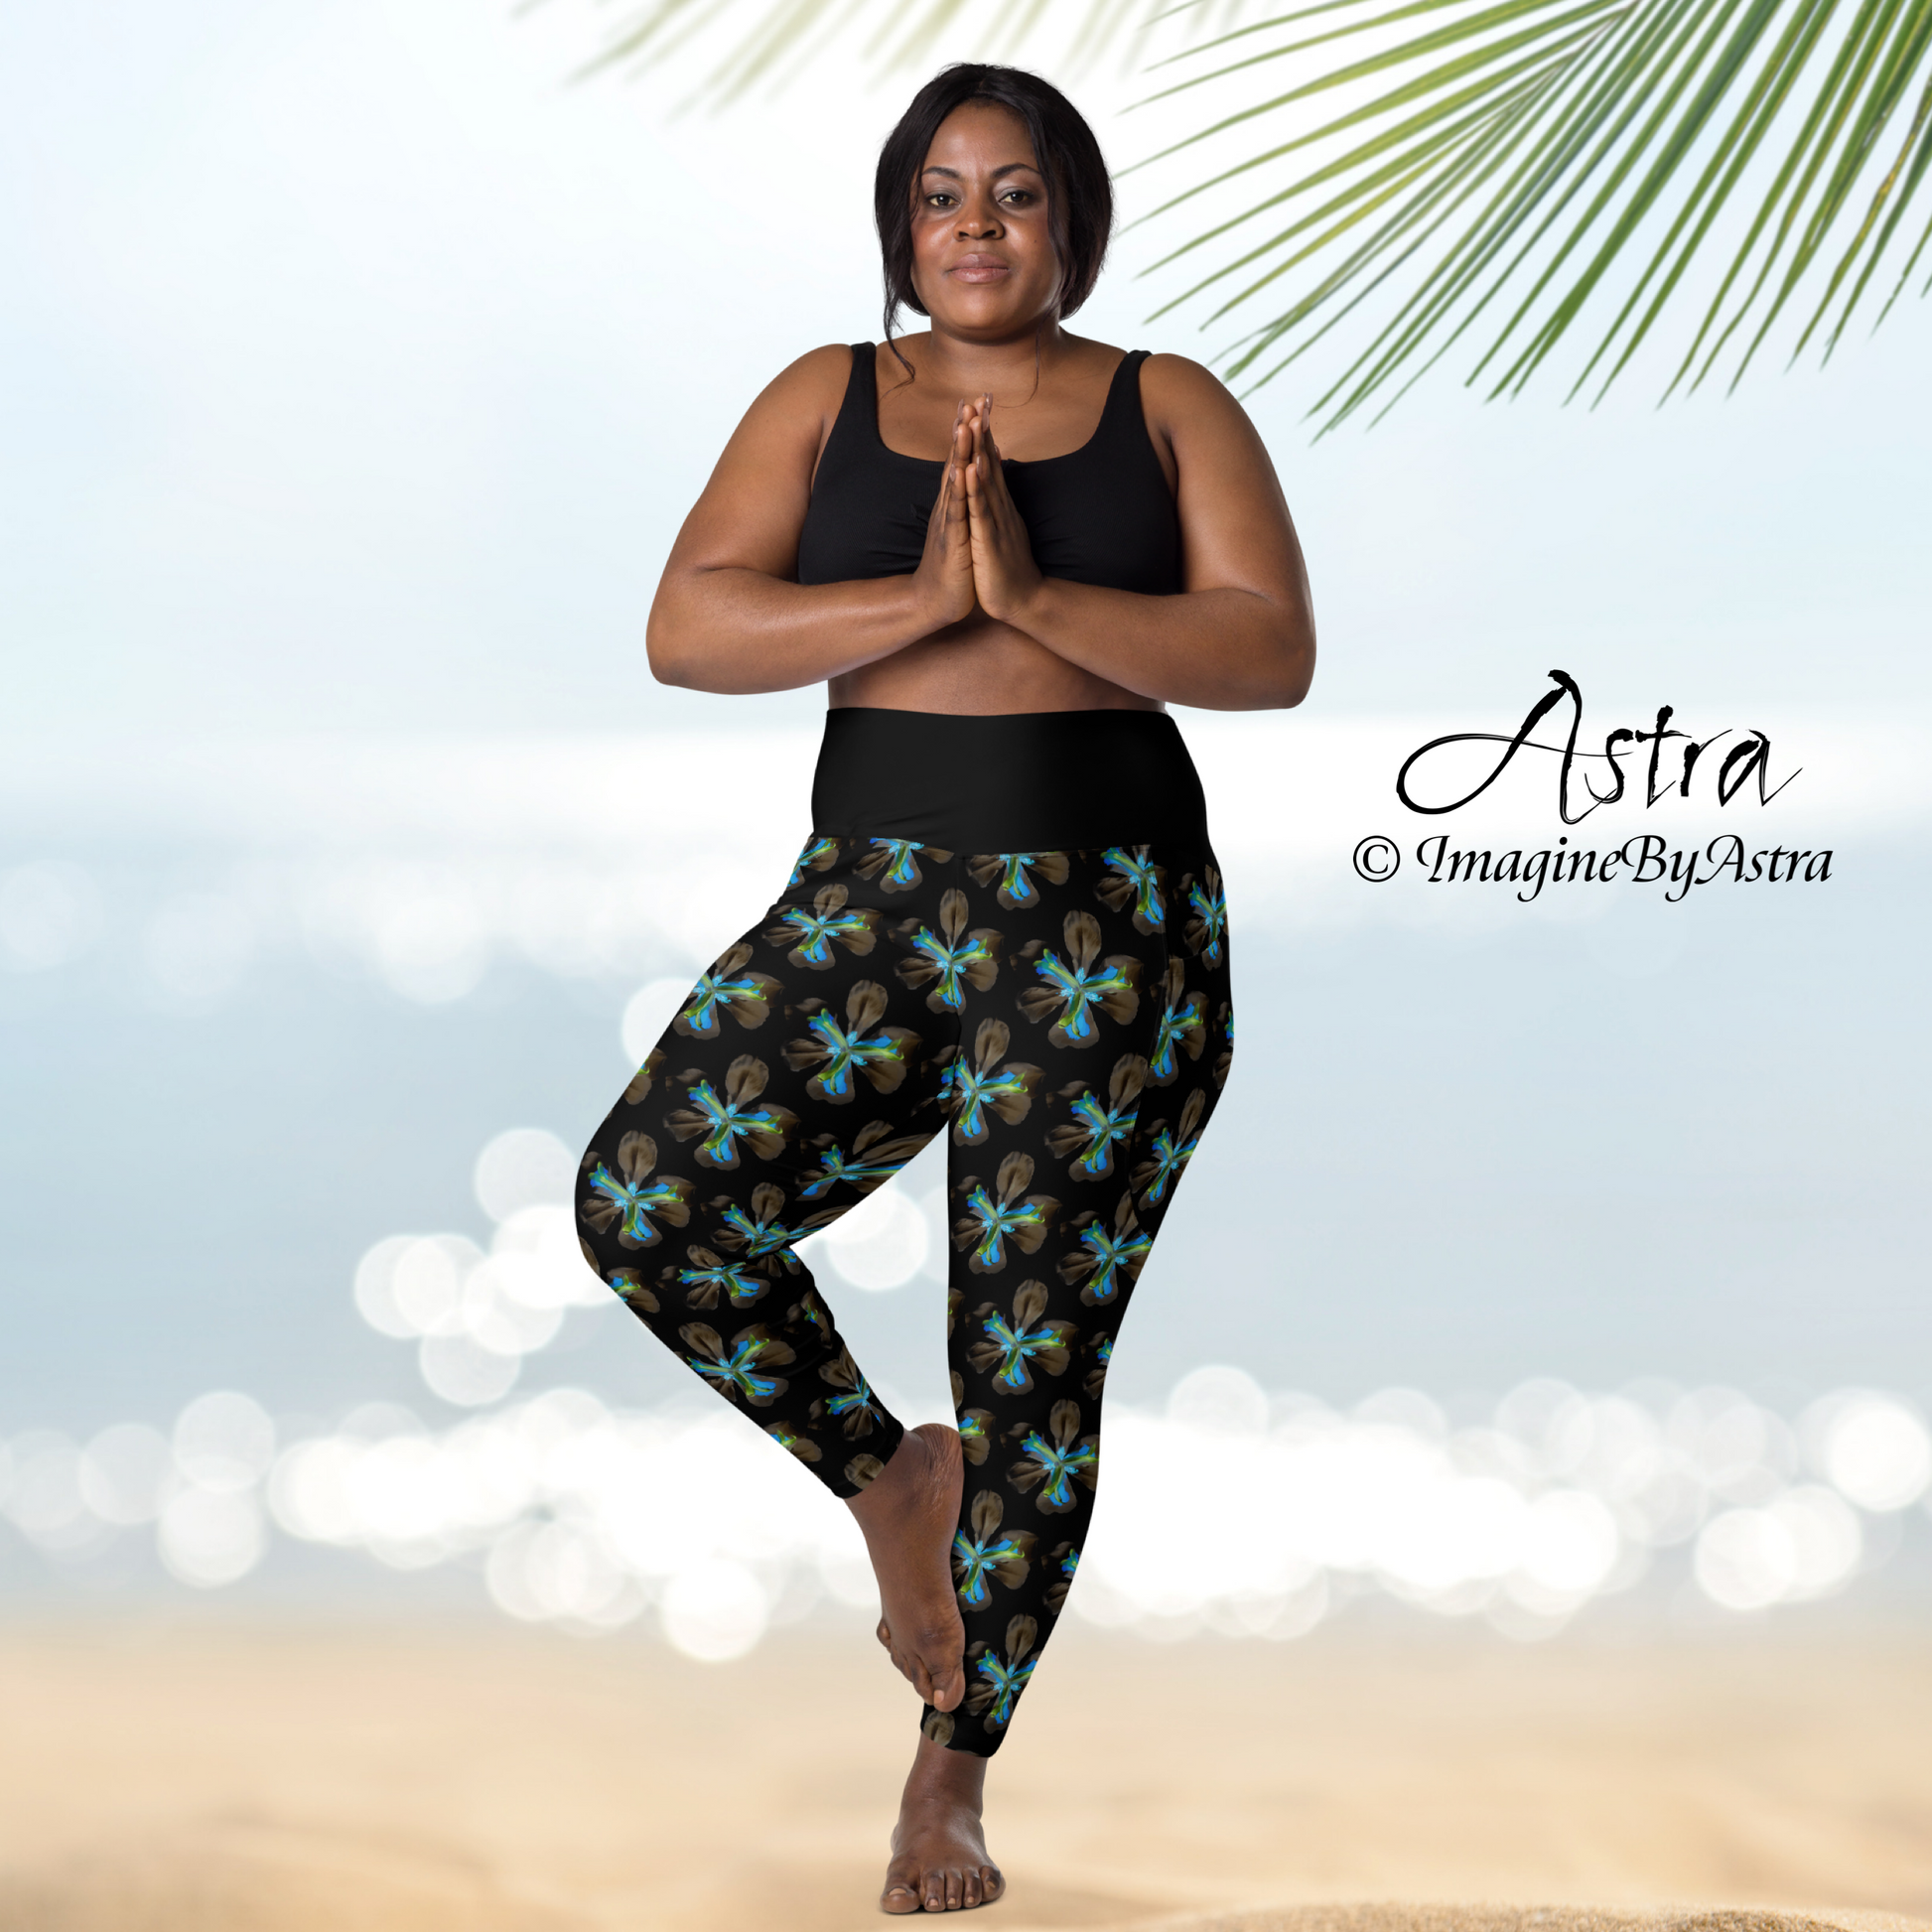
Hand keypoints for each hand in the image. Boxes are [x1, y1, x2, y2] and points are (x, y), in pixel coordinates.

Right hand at [912, 402, 976, 632]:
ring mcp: (948, 521)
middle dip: (963, 430)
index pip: (962, 459)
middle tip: (970, 399)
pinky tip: (962, 470)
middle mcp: (948, 506)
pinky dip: (959, 490)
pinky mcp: (952, 540)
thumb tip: (968, 478)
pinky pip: (956, 511)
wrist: (935, 600)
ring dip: (959, 452)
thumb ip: (963, 502)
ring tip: (964, 423)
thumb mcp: (962, 527)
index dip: (969, 431)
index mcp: (954, 502)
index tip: (978, 402)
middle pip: (956, 460)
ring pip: (954, 480)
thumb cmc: (952, 565)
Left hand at [963, 395, 1043, 626]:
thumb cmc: (1008, 568)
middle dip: (983, 430)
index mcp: (999, 505)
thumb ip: (999, 507)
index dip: (985, 433)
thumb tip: (998, 485)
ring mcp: (996, 522)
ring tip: (974, 421)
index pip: (991, 462)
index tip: (980, 403)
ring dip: (979, 450)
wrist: (1024, 602)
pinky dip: (976, 488)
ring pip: (985, 480)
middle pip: (990, 461)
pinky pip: (981, 511)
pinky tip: (971, 468)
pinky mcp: (990, 541)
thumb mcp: (1002, 530)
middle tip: (980, 397)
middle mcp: (1000, 507)